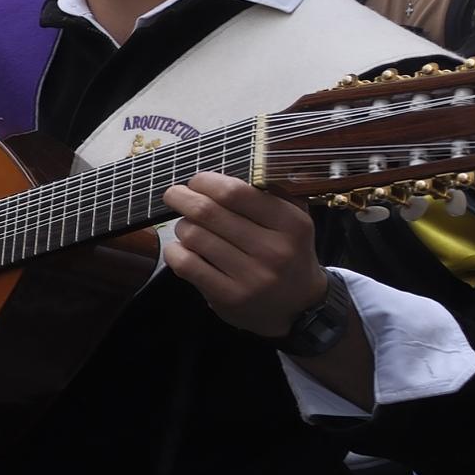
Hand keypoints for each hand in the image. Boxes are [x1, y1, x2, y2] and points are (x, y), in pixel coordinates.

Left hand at [162, 172, 331, 339]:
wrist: (300, 306)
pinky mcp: (229, 297)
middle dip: (182, 198)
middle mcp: (274, 250)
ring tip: (187, 226)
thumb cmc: (288, 252)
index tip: (197, 181)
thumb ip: (269, 192)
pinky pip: (185, 264)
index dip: (206, 181)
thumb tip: (226, 168)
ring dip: (181, 226)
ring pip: (193, 236)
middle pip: (207, 212)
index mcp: (291, 224)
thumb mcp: (293, 219)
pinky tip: (180, 248)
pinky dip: (174, 250)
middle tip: (174, 194)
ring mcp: (251, 277)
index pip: (235, 193)